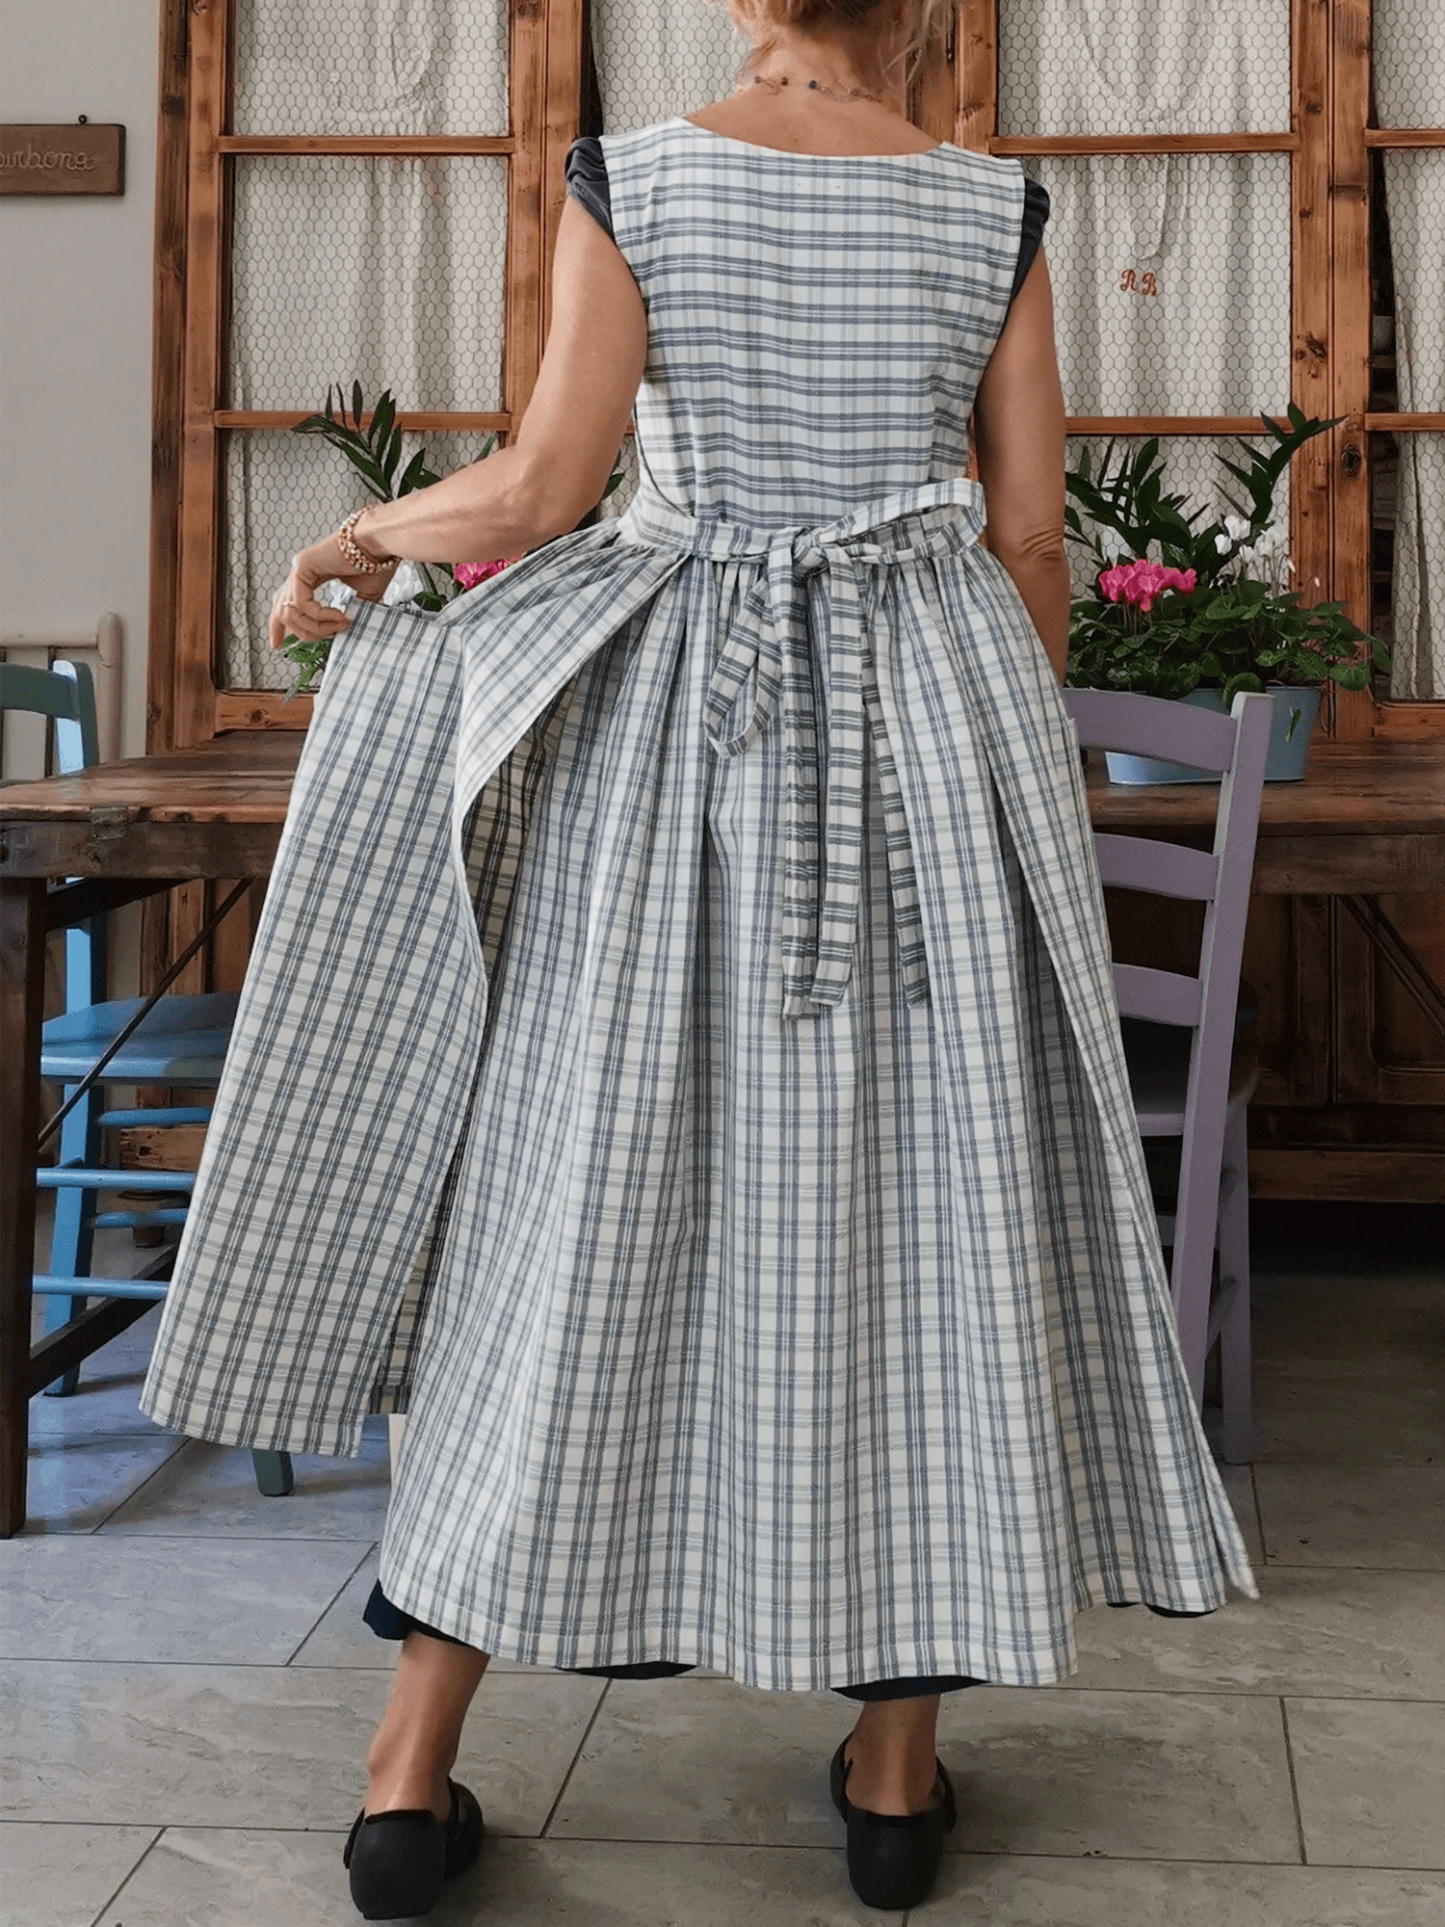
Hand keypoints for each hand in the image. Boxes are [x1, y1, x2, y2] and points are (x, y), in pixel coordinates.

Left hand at [268, 530, 398, 652]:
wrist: (380, 544)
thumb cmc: (376, 565)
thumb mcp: (363, 598)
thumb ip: (347, 614)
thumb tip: (344, 632)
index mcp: (309, 577)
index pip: (284, 604)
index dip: (277, 627)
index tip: (277, 645)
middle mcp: (300, 573)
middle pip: (281, 612)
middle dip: (298, 633)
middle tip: (326, 638)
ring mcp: (298, 568)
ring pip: (290, 612)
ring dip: (316, 627)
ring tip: (340, 626)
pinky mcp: (302, 565)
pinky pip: (302, 602)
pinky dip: (320, 615)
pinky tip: (339, 615)